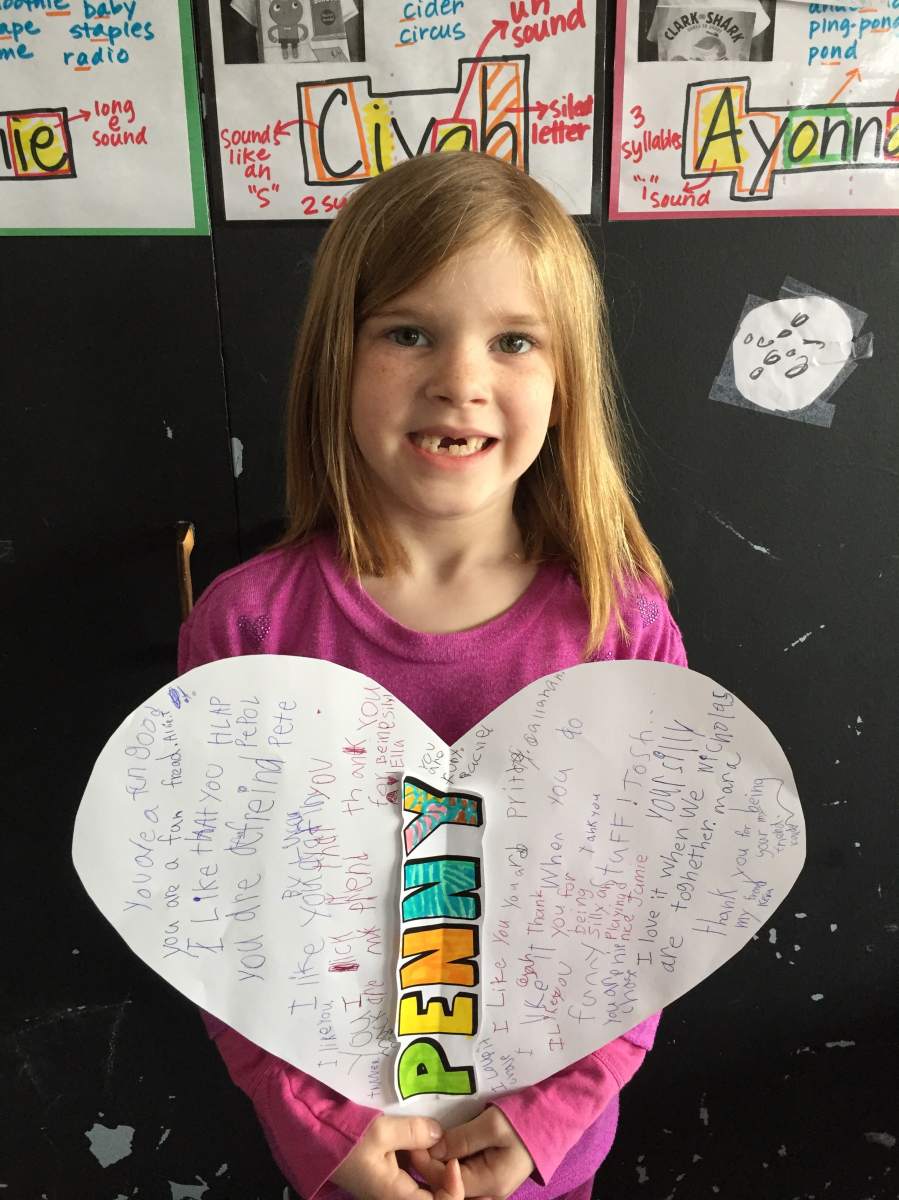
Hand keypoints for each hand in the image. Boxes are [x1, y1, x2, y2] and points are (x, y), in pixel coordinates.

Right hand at [328, 1115, 462, 1199]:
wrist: (318, 1140)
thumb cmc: (347, 1141)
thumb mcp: (381, 1132)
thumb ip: (414, 1132)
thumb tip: (440, 1135)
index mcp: (396, 1196)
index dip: (454, 1188)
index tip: (452, 1161)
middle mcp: (397, 1197)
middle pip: (436, 1193)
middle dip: (446, 1172)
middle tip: (445, 1146)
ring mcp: (394, 1186)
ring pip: (427, 1182)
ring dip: (435, 1163)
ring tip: (438, 1139)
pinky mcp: (391, 1173)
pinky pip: (416, 1172)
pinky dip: (424, 1157)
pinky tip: (427, 1139)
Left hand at [410, 1106, 534, 1199]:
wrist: (552, 1118)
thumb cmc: (524, 1120)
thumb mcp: (491, 1125)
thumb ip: (460, 1139)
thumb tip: (432, 1149)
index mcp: (490, 1184)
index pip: (447, 1182)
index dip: (428, 1164)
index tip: (415, 1142)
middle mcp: (489, 1193)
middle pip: (450, 1186)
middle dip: (432, 1166)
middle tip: (417, 1142)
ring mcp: (490, 1186)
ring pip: (455, 1182)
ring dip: (441, 1165)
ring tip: (427, 1144)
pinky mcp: (490, 1175)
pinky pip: (464, 1175)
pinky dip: (451, 1163)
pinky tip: (444, 1148)